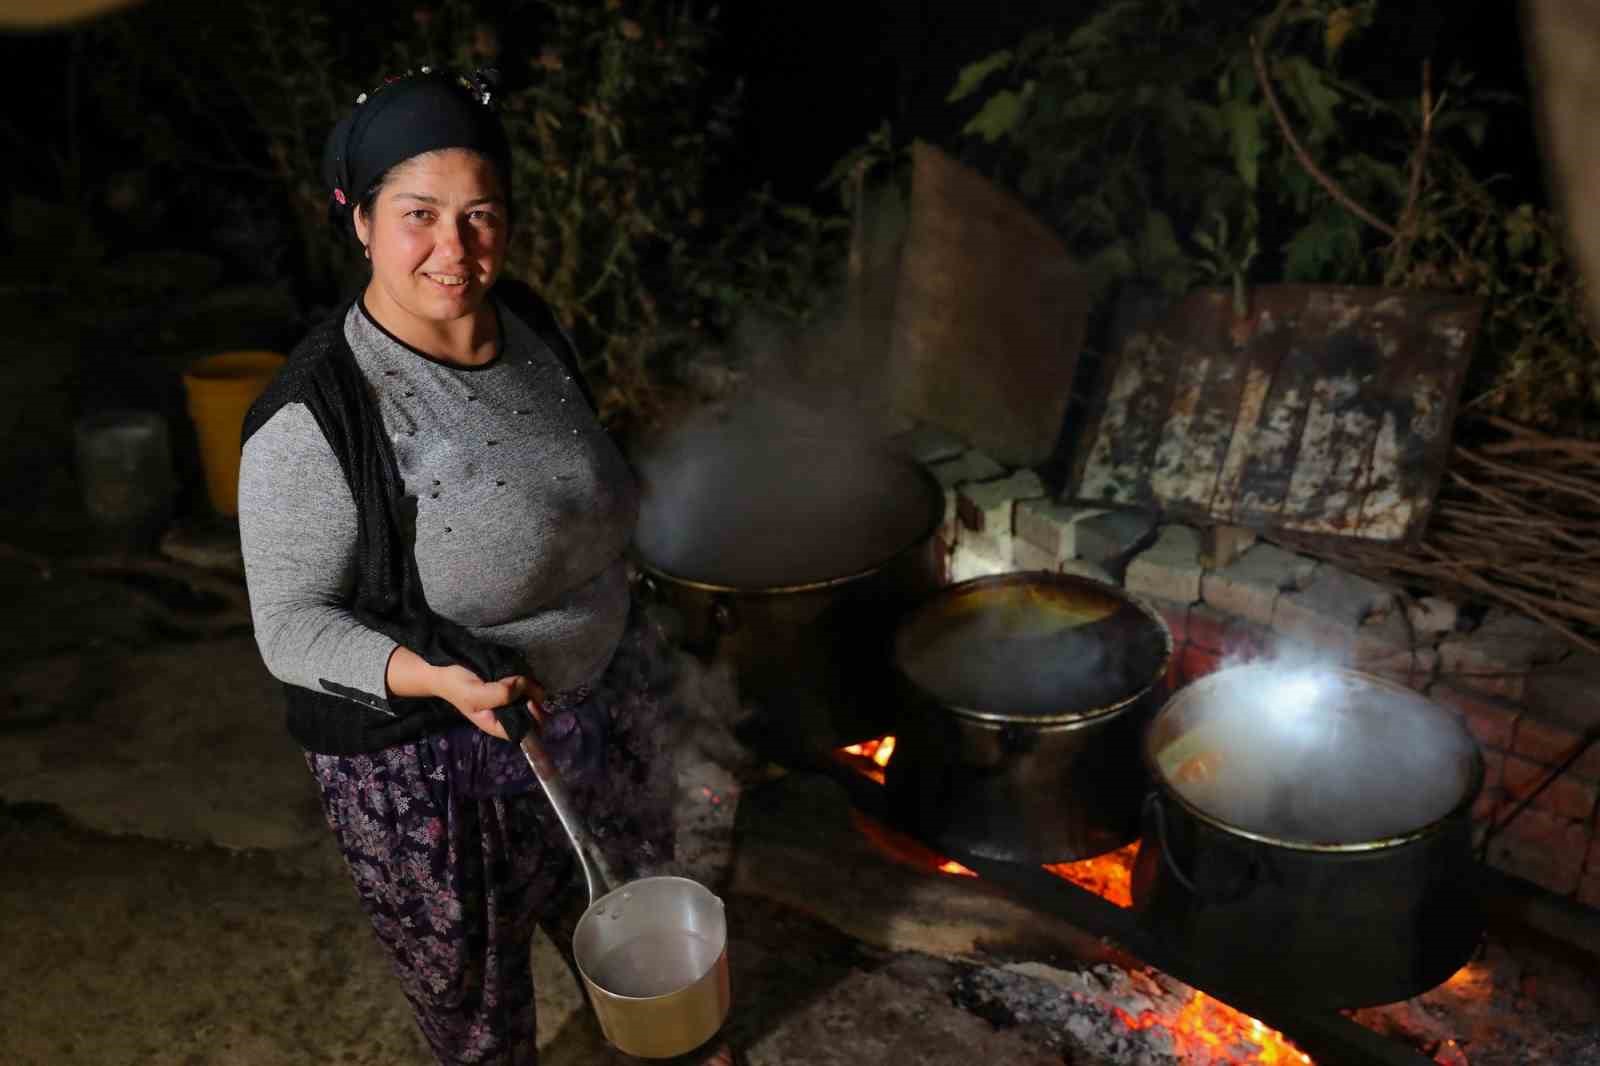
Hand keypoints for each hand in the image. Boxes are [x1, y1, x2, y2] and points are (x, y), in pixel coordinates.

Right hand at [385, 647, 545, 739]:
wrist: (444, 668)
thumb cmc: (456, 686)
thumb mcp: (475, 694)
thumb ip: (499, 694)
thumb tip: (523, 685)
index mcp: (498, 725)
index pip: (526, 731)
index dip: (533, 719)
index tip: (529, 702)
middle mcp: (507, 713)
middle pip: (534, 712)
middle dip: (534, 697)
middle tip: (526, 683)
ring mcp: (509, 698)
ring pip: (533, 695)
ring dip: (531, 684)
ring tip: (519, 675)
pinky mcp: (509, 683)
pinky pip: (527, 682)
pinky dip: (527, 676)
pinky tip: (518, 670)